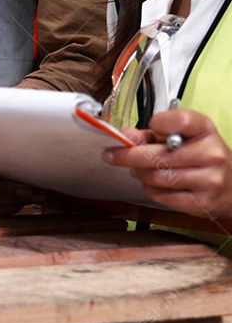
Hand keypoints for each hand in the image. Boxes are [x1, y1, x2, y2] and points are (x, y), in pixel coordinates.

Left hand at [104, 109, 231, 217]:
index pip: (179, 120)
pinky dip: (150, 189)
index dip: (158, 124)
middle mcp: (210, 154)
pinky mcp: (201, 202)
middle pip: (156, 155)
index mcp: (205, 130)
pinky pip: (161, 195)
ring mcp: (209, 180)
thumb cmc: (201, 156)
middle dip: (128, 156)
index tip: (148, 129)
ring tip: (139, 170)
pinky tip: (154, 184)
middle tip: (112, 155)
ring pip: (155, 177)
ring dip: (139, 174)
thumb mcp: (182, 136)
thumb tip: (126, 135)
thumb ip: (152, 134)